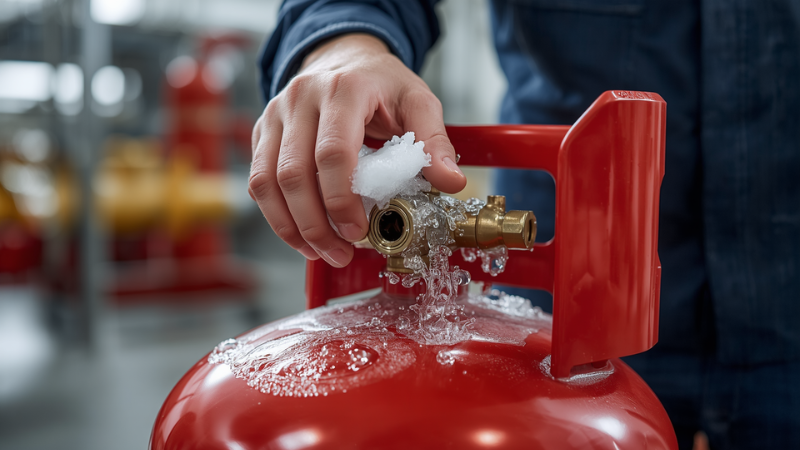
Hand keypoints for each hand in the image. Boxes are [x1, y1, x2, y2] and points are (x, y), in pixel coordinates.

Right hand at [249, 33, 465, 267]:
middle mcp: (300, 99)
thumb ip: (433, 141)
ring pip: (266, 182)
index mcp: (343, 90)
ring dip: (292, 227)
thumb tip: (450, 182)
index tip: (358, 230)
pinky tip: (301, 235)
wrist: (343, 56)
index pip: (332, 153)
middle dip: (316, 225)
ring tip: (321, 251)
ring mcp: (275, 115)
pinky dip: (277, 216)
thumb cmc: (380, 83)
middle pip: (293, 174)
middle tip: (341, 252)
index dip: (341, 200)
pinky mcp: (263, 133)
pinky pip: (258, 181)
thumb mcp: (417, 101)